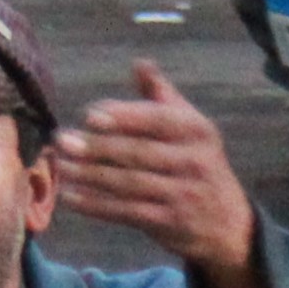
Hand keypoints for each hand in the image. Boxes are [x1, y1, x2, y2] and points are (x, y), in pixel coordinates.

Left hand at [49, 62, 265, 287]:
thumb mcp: (191, 128)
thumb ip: (162, 97)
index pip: (157, 120)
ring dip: (91, 176)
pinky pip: (127, 212)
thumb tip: (140, 64)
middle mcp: (195, 162)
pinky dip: (96, 206)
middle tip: (62, 141)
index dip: (124, 117)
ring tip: (61, 167)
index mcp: (197, 131)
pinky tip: (70, 197)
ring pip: (129, 184)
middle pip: (139, 153)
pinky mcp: (171, 223)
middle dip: (98, 147)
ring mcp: (184, 195)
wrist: (228, 223)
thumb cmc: (198, 163)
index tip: (90, 115)